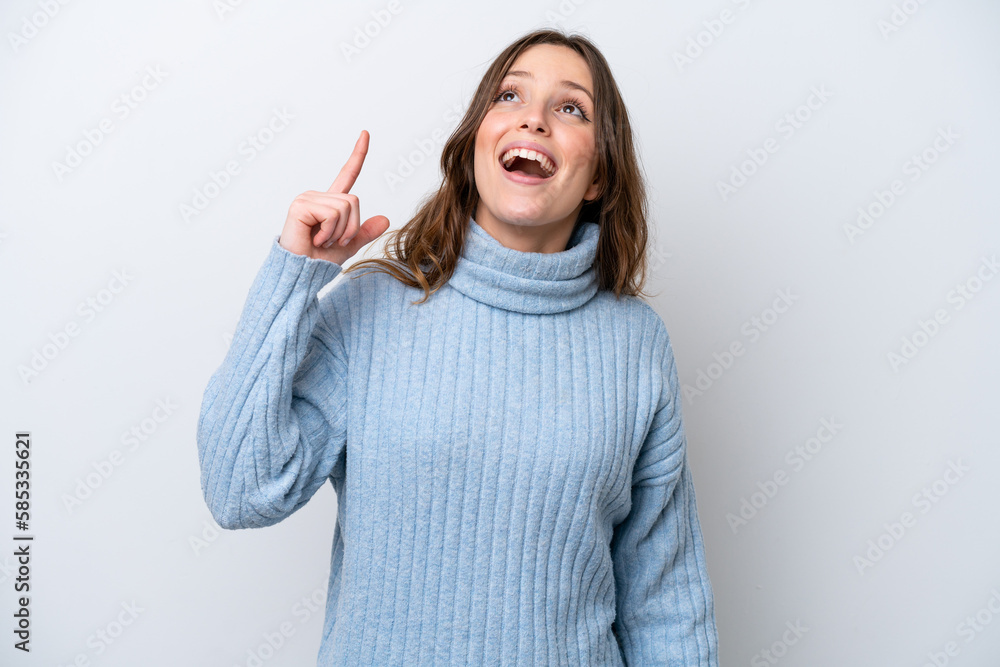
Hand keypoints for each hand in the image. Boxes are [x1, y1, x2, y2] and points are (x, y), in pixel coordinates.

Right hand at [278, 130, 389, 263]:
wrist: (301, 274)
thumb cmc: (319, 260)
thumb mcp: (349, 245)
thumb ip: (364, 231)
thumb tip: (386, 219)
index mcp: (330, 203)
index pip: (348, 174)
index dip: (358, 155)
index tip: (366, 133)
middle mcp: (318, 196)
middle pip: (354, 201)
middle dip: (351, 227)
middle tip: (332, 241)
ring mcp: (307, 198)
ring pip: (346, 207)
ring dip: (340, 232)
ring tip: (322, 241)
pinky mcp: (301, 205)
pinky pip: (333, 214)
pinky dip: (330, 232)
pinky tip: (315, 239)